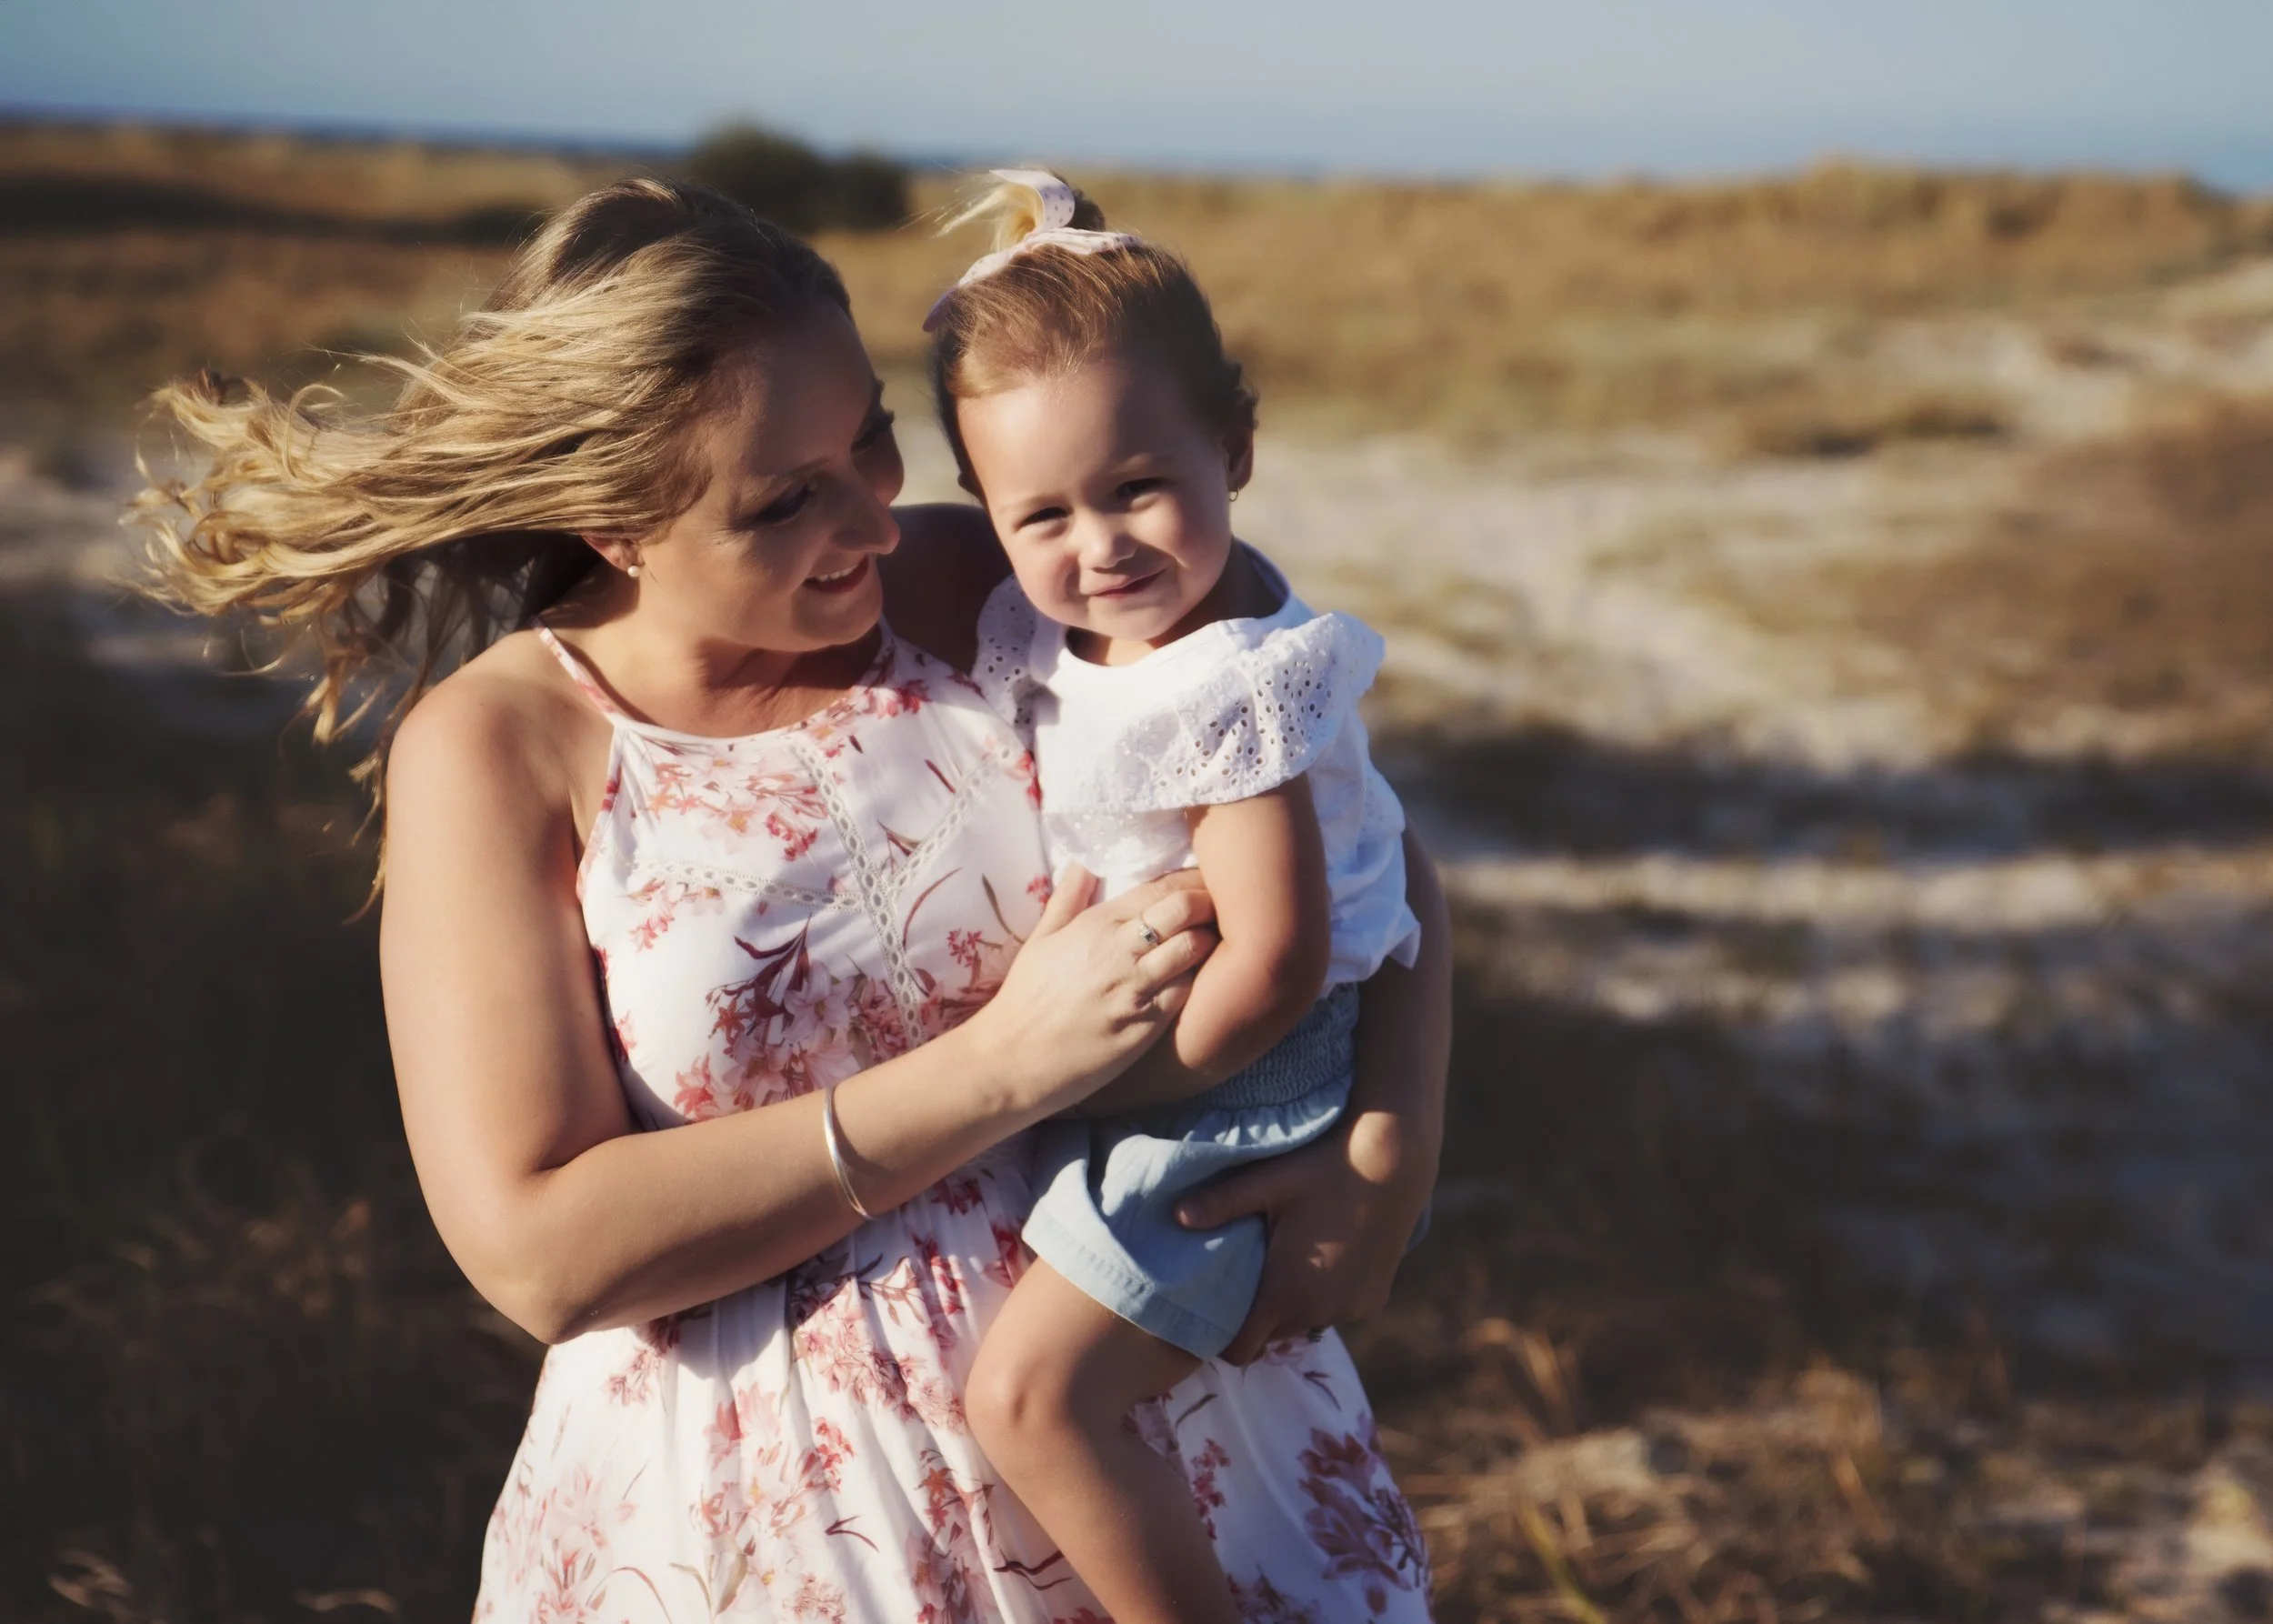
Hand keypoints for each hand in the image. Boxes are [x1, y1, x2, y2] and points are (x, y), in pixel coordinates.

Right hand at [972, 866, 1217, 1118]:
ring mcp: (1136, 988)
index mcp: (1096, 924)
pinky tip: (1198, 980)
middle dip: (1208, 903)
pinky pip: (1187, 992)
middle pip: (1184, 909)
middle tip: (1217, 909)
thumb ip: (1067, 898)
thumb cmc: (1025, 998)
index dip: (1190, 880)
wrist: (1013, 1059)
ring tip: (1213, 943)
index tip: (1205, 882)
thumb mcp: (1041, 939)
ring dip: (1209, 940)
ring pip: (1194, 948)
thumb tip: (1082, 862)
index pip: (1159, 887)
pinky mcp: (1147, 1025)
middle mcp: (1119, 951)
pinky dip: (1197, 980)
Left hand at [1173, 1103, 1429, 1365]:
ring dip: (1292, 1306)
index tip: (1216, 1311)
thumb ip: (1220, 1203)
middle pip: (1270, 1337)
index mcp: (1283, 1293)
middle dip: (1256, 1316)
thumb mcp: (1268, 1181)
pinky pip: (1335, 1311)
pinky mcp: (1372, 1301)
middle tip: (1249, 1276)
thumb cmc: (1322, 1167)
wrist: (1393, 1162)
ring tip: (1285, 1263)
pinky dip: (1324, 1296)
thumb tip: (1174, 1216)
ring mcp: (1348, 1310)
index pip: (1240, 1351)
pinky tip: (1323, 1257)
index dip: (1223, 1338)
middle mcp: (1317, 1312)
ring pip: (1304, 1324)